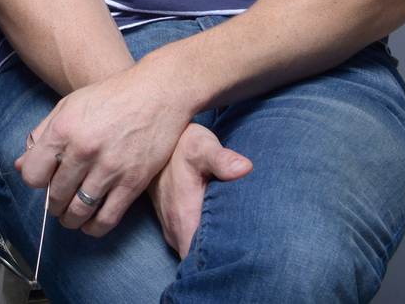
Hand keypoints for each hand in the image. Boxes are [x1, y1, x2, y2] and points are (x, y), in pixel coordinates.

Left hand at [15, 63, 193, 235]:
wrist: (158, 93)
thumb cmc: (111, 96)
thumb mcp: (68, 105)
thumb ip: (41, 135)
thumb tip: (20, 164)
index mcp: (63, 129)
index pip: (33, 174)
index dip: (35, 181)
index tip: (43, 181)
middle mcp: (84, 150)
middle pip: (56, 195)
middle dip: (52, 205)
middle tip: (56, 205)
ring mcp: (110, 168)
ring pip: (80, 210)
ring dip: (70, 220)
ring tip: (69, 218)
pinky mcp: (133, 182)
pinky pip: (108, 217)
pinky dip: (95, 228)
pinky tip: (90, 225)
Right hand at [147, 122, 251, 258]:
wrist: (160, 139)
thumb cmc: (184, 144)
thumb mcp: (203, 147)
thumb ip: (222, 160)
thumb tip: (244, 168)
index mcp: (183, 217)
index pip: (196, 259)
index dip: (215, 265)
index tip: (237, 258)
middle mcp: (174, 227)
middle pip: (195, 260)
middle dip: (218, 260)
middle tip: (244, 249)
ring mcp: (172, 226)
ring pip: (191, 251)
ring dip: (209, 249)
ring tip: (235, 241)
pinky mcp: (172, 222)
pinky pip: (188, 241)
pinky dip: (202, 240)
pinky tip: (220, 231)